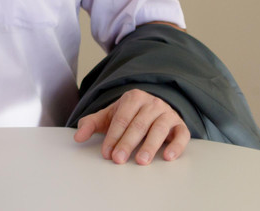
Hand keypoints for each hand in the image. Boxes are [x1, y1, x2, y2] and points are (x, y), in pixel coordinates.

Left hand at [73, 88, 189, 164]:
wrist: (155, 108)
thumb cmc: (129, 115)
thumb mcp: (110, 116)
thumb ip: (92, 124)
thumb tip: (77, 136)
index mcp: (133, 98)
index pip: (121, 119)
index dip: (113, 136)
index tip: (106, 153)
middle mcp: (152, 103)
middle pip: (138, 124)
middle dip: (127, 143)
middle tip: (119, 159)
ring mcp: (168, 113)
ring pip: (159, 129)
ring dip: (150, 146)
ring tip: (141, 161)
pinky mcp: (181, 125)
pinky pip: (181, 135)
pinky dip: (176, 146)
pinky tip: (167, 157)